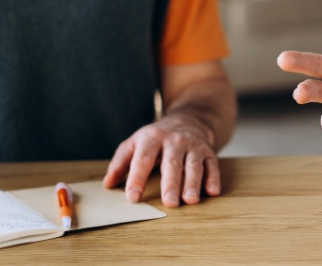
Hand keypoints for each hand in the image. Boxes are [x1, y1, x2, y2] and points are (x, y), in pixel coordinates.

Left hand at [103, 114, 219, 207]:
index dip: (137, 178)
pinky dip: (213, 178)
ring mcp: (193, 146)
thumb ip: (120, 163)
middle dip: (171, 183)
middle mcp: (174, 140)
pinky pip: (212, 165)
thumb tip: (108, 184)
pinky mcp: (208, 152)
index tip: (133, 197)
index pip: (143, 159)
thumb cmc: (156, 138)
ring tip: (190, 200)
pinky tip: (212, 192)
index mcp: (151, 138)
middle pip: (172, 163)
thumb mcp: (135, 143)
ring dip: (193, 183)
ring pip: (193, 165)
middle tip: (169, 202)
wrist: (188, 119)